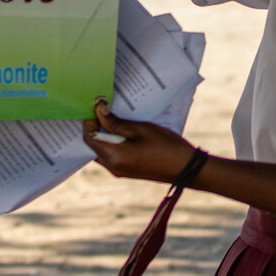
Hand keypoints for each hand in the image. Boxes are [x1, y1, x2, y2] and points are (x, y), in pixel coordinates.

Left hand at [83, 98, 198, 182]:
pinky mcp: (126, 171)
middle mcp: (113, 167)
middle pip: (93, 145)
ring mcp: (119, 171)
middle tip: (102, 108)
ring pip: (101, 150)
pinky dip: (111, 142)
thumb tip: (97, 110)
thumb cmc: (166, 146)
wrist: (186, 168)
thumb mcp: (141, 129)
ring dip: (103, 134)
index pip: (90, 137)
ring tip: (112, 116)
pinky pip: (111, 155)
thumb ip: (116, 122)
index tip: (97, 104)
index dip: (89, 120)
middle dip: (95, 126)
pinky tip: (121, 129)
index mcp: (115, 157)